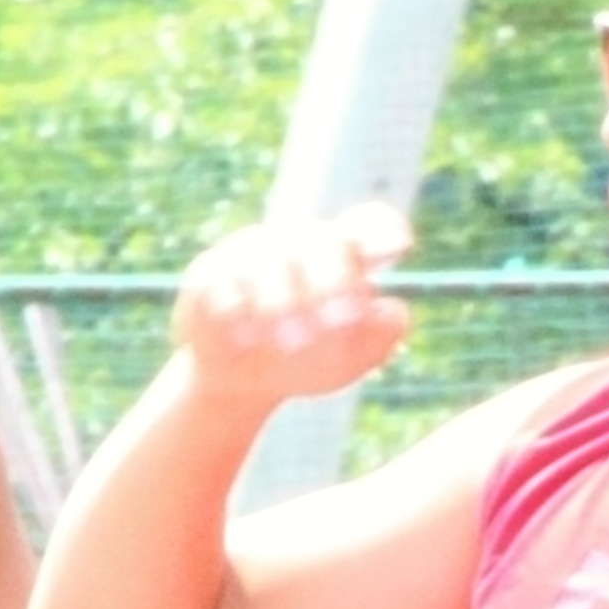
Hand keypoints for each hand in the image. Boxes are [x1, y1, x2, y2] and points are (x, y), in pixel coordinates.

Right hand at [168, 202, 411, 407]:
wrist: (244, 384)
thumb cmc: (309, 361)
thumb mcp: (352, 358)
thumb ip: (381, 335)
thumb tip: (390, 308)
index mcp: (342, 256)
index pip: (369, 225)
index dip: (384, 230)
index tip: (398, 248)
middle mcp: (298, 243)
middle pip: (322, 242)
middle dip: (335, 281)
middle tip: (343, 321)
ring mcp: (251, 252)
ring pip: (269, 260)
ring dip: (285, 304)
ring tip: (295, 344)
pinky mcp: (209, 273)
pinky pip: (222, 281)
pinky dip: (237, 313)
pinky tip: (247, 340)